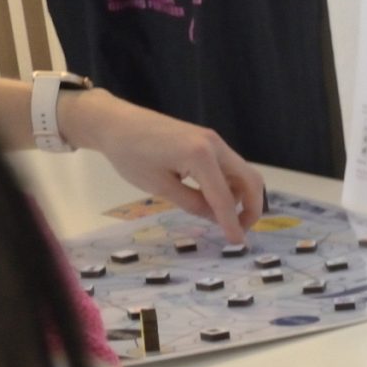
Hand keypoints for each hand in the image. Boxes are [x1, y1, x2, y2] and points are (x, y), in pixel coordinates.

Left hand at [61, 89, 266, 243]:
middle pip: (250, 180)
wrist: (115, 122)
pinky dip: (230, 184)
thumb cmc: (130, 155)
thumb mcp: (159, 186)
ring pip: (243, 173)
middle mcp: (215, 145)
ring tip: (221, 214)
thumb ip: (192, 203)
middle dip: (251, 208)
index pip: (224, 198)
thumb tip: (216, 217)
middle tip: (239, 228)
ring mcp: (213, 140)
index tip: (237, 244)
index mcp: (201, 157)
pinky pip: (230, 166)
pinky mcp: (208, 140)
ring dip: (242, 196)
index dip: (232, 224)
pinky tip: (212, 196)